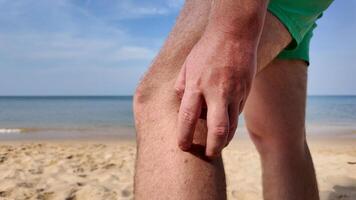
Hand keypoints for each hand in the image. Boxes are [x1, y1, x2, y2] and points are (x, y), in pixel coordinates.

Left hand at [174, 29, 256, 157]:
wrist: (235, 33)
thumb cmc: (207, 49)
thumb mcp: (187, 65)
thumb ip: (182, 86)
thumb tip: (180, 104)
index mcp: (196, 85)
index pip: (188, 118)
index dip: (184, 136)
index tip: (182, 146)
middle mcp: (216, 92)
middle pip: (217, 129)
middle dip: (213, 148)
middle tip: (209, 155)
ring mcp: (234, 92)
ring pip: (232, 125)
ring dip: (225, 139)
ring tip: (218, 146)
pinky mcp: (245, 91)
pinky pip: (237, 112)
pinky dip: (231, 122)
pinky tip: (226, 125)